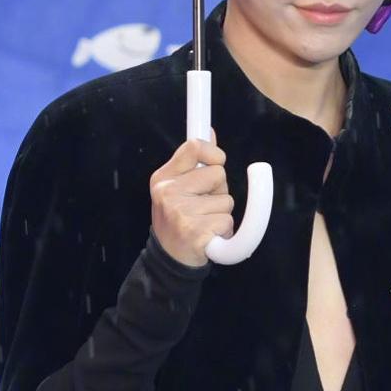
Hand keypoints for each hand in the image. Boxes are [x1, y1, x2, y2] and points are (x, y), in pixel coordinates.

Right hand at [150, 133, 233, 269]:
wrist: (170, 259)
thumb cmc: (178, 220)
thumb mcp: (177, 187)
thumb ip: (193, 162)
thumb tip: (209, 131)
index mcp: (163, 177)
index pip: (194, 147)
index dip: (214, 153)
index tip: (217, 162)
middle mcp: (169, 192)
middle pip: (218, 174)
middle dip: (219, 190)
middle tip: (203, 205)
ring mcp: (181, 212)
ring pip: (226, 200)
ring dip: (222, 213)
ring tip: (205, 222)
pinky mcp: (195, 231)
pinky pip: (227, 221)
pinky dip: (224, 230)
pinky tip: (208, 236)